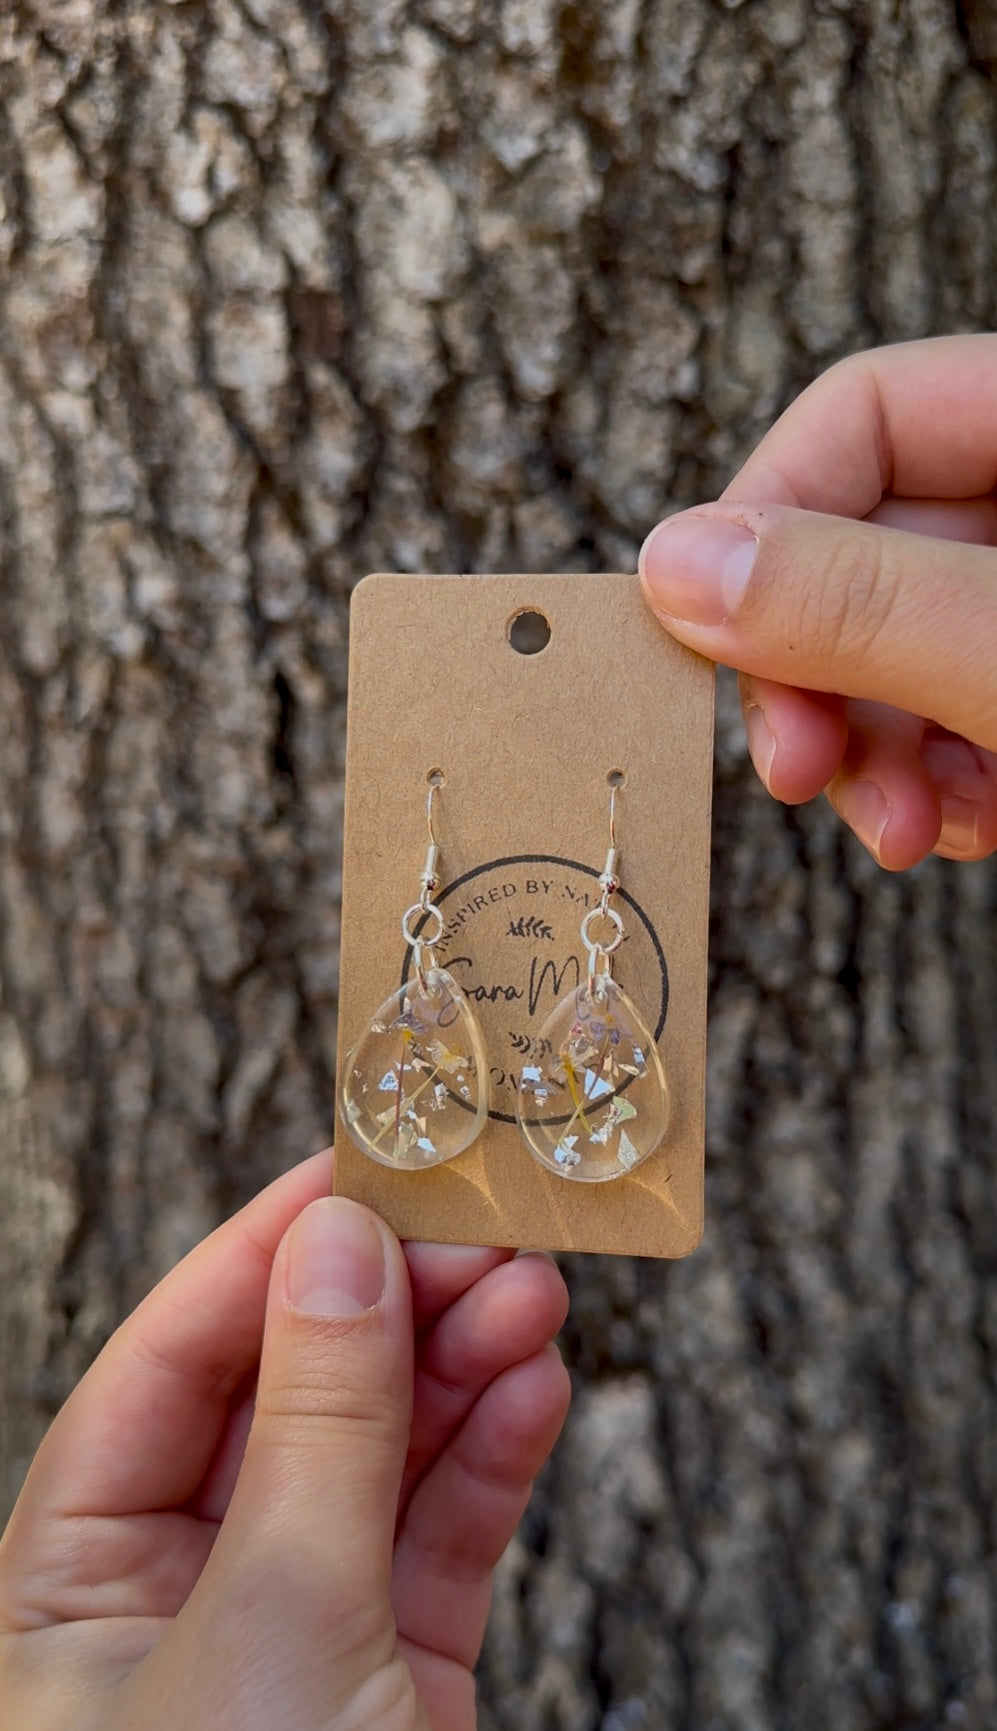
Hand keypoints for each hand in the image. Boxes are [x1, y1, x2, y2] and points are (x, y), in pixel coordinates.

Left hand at [0, 1151, 569, 1730]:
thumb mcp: (270, 1616)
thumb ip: (317, 1426)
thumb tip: (342, 1244)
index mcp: (72, 1584)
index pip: (164, 1369)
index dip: (264, 1255)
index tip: (359, 1169)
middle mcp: (177, 1593)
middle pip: (287, 1396)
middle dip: (391, 1305)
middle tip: (480, 1225)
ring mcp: (296, 1629)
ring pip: (379, 1454)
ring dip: (461, 1364)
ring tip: (532, 1288)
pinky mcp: (397, 1671)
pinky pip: (442, 1533)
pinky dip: (492, 1454)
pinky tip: (533, 1381)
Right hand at [638, 333, 996, 868]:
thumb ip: (864, 606)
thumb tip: (672, 564)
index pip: (864, 413)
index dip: (767, 522)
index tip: (711, 641)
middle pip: (868, 550)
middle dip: (824, 681)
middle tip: (797, 773)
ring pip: (903, 650)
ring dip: (876, 756)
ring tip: (904, 833)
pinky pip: (959, 713)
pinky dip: (941, 782)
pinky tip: (959, 828)